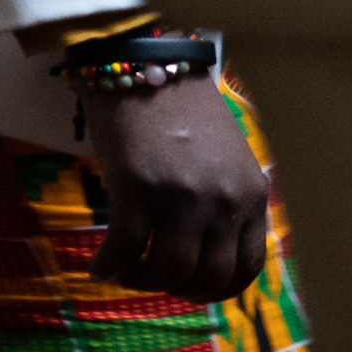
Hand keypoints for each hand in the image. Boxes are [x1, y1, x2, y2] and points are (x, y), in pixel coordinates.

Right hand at [88, 72, 271, 303]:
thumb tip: (207, 242)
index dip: (216, 289)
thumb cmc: (181, 105)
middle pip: (207, 277)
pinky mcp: (137, 190)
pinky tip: (99, 268)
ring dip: (142, 281)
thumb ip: (225, 198)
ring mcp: (182, 198)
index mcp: (252, 195)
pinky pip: (125, 249)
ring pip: (167, 271)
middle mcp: (223, 202)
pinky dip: (110, 267)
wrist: (142, 62)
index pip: (247, 267)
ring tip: (123, 272)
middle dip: (177, 290)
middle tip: (152, 280)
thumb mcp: (224, 157)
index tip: (190, 287)